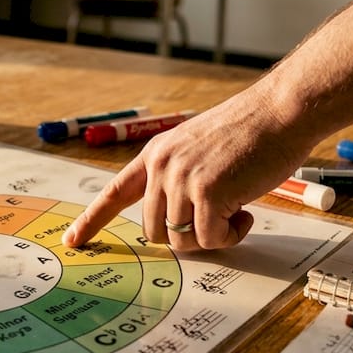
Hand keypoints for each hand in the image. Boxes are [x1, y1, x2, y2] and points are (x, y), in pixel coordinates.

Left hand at [61, 86, 316, 251]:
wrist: (280, 112)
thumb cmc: (250, 131)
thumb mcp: (198, 148)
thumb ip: (180, 177)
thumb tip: (178, 220)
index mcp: (156, 154)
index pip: (114, 193)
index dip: (92, 221)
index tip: (72, 241)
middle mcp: (162, 167)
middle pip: (154, 231)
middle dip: (184, 236)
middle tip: (216, 219)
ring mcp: (182, 179)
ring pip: (182, 240)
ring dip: (212, 237)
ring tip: (235, 210)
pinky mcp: (207, 192)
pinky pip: (211, 239)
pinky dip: (231, 235)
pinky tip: (246, 212)